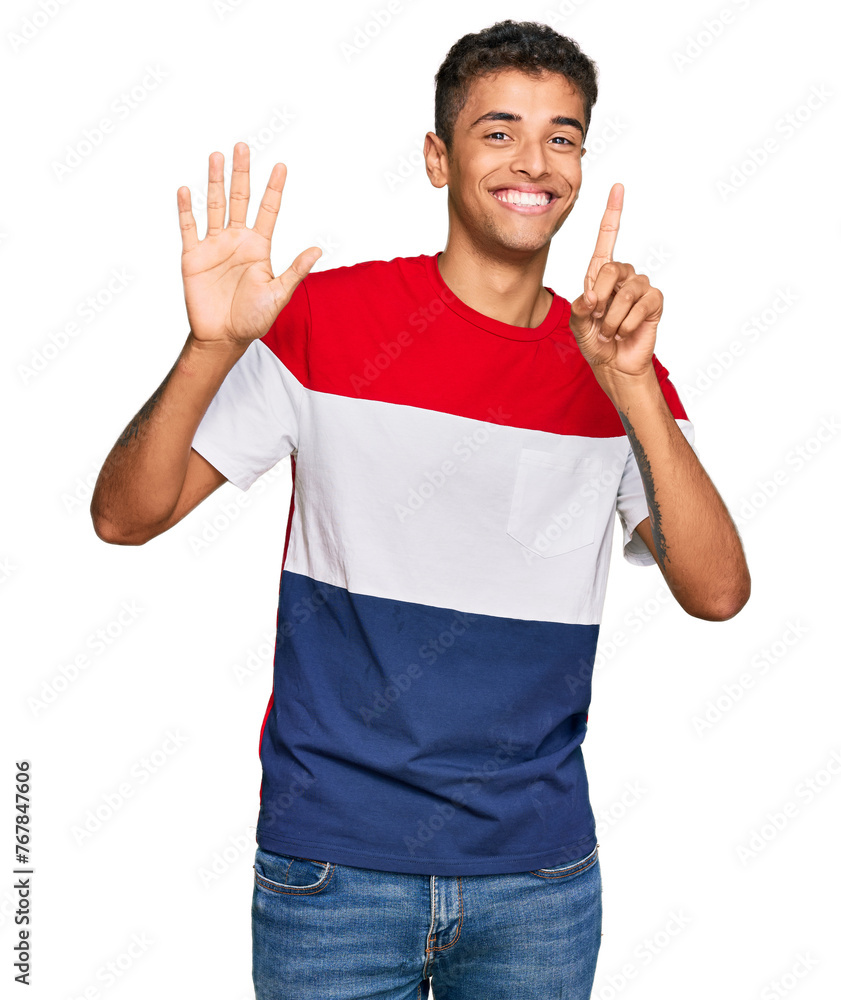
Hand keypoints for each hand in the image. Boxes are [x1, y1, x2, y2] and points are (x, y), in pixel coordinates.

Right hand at [177, 142, 321, 347]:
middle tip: (242, 146)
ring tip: (216, 156)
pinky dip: (186, 210)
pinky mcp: (193, 257)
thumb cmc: (253, 318)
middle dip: (241, 174)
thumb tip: (318, 250)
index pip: (268, 211)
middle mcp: (237, 240)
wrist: (223, 337)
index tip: (281, 166)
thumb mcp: (278, 294)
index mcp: (258, 247)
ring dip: (214, 182)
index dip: (273, 189)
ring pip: (214, 206)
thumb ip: (295, 271)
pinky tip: (186, 190)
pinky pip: (189, 228)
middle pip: (239, 199)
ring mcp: (214, 246)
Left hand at [569, 183, 662, 379]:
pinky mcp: (655, 301)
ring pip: (625, 293)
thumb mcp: (577, 322)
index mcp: (601, 273)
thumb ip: (580, 305)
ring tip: (610, 331)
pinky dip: (627, 324)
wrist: (612, 364)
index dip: (612, 213)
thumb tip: (593, 296)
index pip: (607, 239)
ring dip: (612, 319)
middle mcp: (623, 275)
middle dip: (599, 298)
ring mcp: (641, 287)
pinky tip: (625, 332)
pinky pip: (641, 306)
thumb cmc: (594, 340)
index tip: (617, 187)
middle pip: (610, 269)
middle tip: (597, 319)